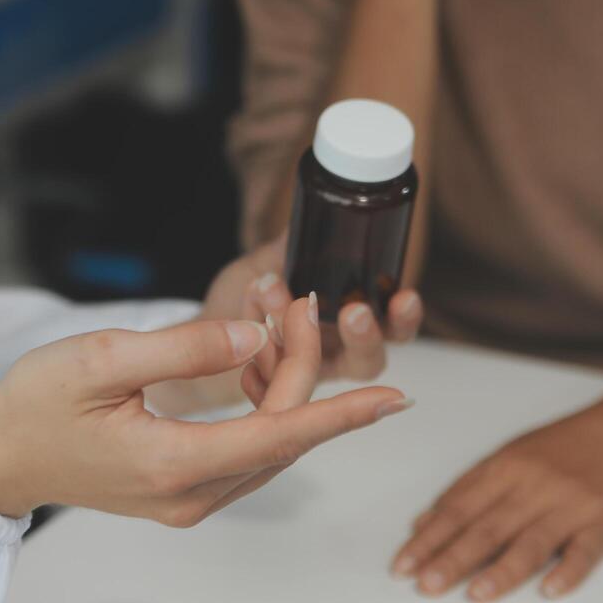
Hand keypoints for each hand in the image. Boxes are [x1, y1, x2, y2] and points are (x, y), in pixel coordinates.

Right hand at [0, 297, 411, 524]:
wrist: (0, 459)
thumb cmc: (36, 404)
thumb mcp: (99, 359)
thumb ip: (181, 349)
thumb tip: (250, 336)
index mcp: (171, 465)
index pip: (278, 436)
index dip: (342, 415)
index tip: (397, 398)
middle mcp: (191, 496)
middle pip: (282, 434)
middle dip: (304, 365)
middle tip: (300, 299)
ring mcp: (190, 502)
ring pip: (270, 444)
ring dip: (284, 383)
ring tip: (273, 316)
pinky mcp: (185, 494)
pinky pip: (247, 452)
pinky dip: (263, 405)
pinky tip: (250, 358)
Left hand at [200, 238, 424, 384]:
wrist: (197, 336)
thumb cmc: (239, 302)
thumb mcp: (266, 264)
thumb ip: (290, 249)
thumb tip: (311, 212)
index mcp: (345, 321)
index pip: (392, 326)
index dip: (404, 317)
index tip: (404, 296)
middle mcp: (328, 355)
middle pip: (369, 361)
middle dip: (367, 336)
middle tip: (354, 312)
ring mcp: (296, 377)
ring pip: (319, 373)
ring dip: (296, 332)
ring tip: (271, 289)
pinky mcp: (262, 390)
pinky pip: (268, 375)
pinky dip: (251, 332)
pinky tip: (244, 299)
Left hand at [391, 404, 602, 601]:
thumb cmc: (565, 449)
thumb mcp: (511, 457)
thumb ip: (469, 491)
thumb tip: (424, 524)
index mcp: (507, 469)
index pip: (459, 509)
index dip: (429, 539)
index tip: (403, 565)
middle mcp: (536, 486)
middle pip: (489, 527)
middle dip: (453, 558)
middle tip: (426, 586)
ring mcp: (572, 504)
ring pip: (532, 541)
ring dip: (502, 569)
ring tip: (475, 594)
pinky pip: (586, 550)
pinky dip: (568, 570)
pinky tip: (550, 590)